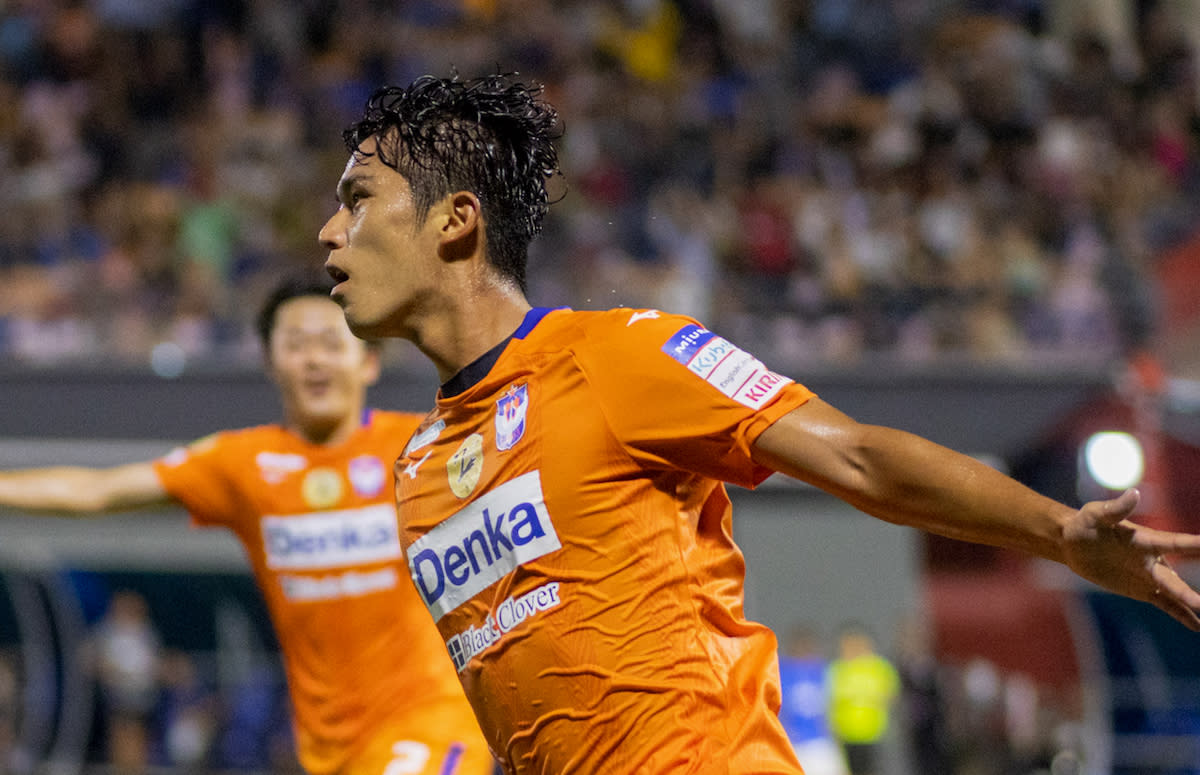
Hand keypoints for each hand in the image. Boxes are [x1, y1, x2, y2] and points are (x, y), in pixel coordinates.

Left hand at [1061, 488, 1199, 629]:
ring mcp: (1148, 575)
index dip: (1196, 545)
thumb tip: (1134, 493)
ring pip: (1174, 591)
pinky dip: (1180, 613)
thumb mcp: (1096, 515)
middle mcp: (1153, 559)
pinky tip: (1196, 625)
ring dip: (1189, 602)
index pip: (1177, 543)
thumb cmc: (1085, 523)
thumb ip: (1116, 508)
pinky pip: (1163, 603)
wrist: (1072, 543)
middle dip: (1192, 590)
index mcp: (1147, 540)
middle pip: (1175, 577)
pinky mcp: (1140, 589)